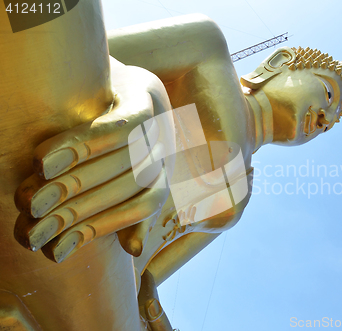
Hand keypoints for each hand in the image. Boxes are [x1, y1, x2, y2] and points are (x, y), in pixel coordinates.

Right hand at [14, 58, 171, 261]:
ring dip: (73, 177)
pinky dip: (83, 144)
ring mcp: (156, 126)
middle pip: (124, 187)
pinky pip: (118, 127)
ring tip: (35, 191)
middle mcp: (164, 153)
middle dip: (75, 207)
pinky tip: (48, 157)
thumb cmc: (122, 137)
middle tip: (34, 219)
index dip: (98, 230)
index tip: (56, 250)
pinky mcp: (143, 100)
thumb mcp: (128, 174)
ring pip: (119, 160)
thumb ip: (129, 211)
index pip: (139, 208)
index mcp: (162, 174)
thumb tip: (135, 251)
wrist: (130, 84)